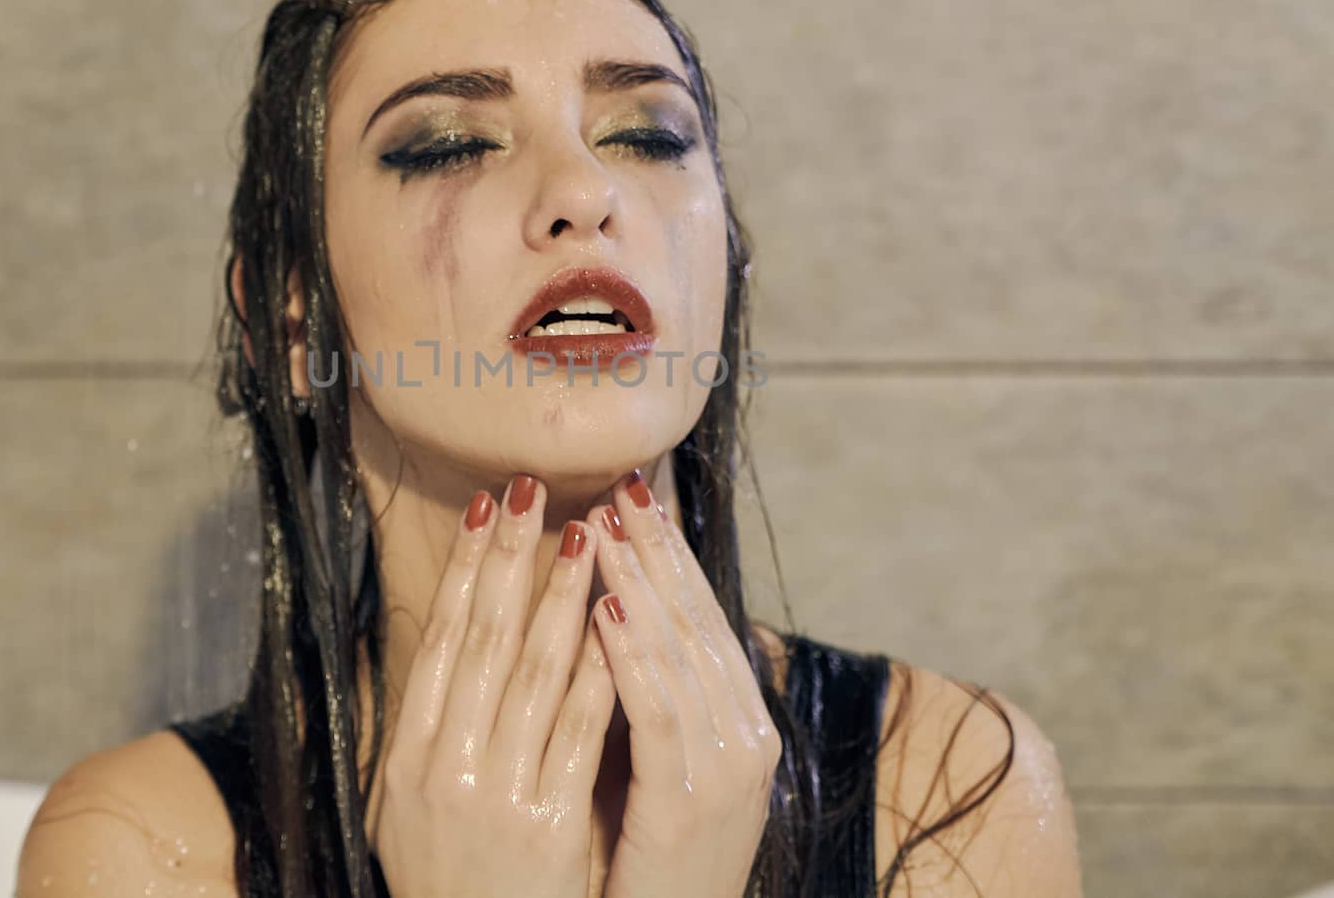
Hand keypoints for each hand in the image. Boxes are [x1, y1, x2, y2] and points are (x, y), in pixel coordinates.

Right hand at [373, 474, 618, 897]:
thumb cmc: (448, 883)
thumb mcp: (402, 810)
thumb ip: (422, 731)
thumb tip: (427, 645)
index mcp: (403, 760)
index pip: (441, 642)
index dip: (464, 570)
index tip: (487, 508)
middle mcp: (440, 769)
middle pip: (483, 641)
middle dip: (510, 557)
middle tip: (532, 488)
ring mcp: (492, 795)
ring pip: (533, 674)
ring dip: (561, 596)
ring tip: (585, 534)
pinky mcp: (547, 824)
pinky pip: (579, 732)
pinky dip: (597, 670)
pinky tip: (616, 621)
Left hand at [586, 469, 782, 897]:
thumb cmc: (644, 862)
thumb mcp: (658, 771)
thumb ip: (648, 703)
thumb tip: (612, 622)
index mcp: (740, 726)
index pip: (702, 620)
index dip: (668, 556)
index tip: (632, 498)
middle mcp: (745, 737)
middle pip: (696, 621)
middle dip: (655, 548)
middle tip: (620, 484)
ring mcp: (726, 769)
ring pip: (678, 652)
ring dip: (636, 579)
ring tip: (599, 523)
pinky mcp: (691, 802)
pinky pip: (658, 709)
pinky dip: (631, 651)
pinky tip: (602, 603)